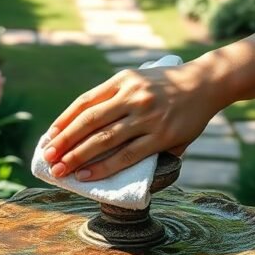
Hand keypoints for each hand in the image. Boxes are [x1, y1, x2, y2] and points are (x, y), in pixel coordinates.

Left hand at [42, 62, 220, 181]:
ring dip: (78, 157)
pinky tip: (88, 175)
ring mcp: (147, 117)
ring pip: (104, 140)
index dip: (64, 121)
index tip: (49, 136)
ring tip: (61, 170)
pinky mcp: (162, 137)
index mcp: (123, 80)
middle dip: (64, 142)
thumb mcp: (139, 79)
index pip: (84, 102)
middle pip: (89, 122)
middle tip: (48, 158)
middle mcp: (132, 96)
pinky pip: (127, 156)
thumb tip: (86, 130)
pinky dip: (104, 167)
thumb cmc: (168, 85)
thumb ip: (116, 98)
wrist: (207, 83)